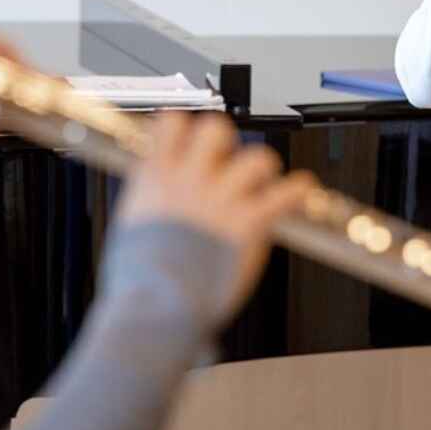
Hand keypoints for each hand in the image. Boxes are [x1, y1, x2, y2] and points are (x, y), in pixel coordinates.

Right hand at [113, 111, 316, 323]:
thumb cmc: (139, 282)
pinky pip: (286, 192)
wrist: (158, 307)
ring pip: (257, 158)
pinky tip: (301, 190)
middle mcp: (191, 179)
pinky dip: (297, 190)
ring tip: (263, 183)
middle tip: (228, 164)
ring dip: (262, 169)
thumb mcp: (129, 231)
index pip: (173, 122)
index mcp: (156, 177)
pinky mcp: (250, 221)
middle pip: (218, 130)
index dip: (186, 128)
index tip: (191, 138)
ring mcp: (222, 198)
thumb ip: (151, 204)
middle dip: (227, 144)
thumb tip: (156, 199)